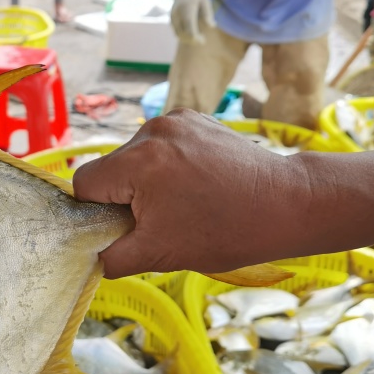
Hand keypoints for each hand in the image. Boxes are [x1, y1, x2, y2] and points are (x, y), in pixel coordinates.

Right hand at [72, 110, 304, 276]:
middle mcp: (153, 130)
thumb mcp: (159, 255)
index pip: (85, 183)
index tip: (125, 229)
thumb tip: (91, 255)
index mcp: (138, 161)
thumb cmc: (226, 232)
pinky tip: (194, 183)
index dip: (96, 213)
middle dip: (124, 196)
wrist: (288, 204)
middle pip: (111, 167)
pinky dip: (168, 164)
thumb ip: (112, 255)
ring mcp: (176, 119)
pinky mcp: (195, 118)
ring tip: (182, 201)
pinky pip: (161, 144)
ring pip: (136, 156)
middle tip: (160, 220)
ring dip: (146, 180)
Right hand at [171, 0, 214, 44]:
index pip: (189, 27)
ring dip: (188, 40)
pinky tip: (193, 35)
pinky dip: (184, 36)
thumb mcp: (205, 2)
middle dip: (192, 40)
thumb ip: (207, 14)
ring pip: (178, 34)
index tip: (203, 41)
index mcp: (186, 8)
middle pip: (182, 33)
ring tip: (198, 38)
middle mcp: (177, 13)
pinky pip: (177, 32)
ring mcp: (172, 17)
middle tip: (202, 41)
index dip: (195, 37)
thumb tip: (212, 26)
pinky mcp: (171, 21)